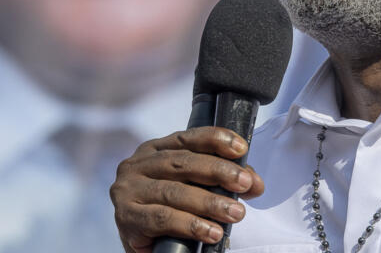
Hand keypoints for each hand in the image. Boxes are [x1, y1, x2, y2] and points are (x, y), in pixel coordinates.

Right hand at [110, 126, 265, 252]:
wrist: (141, 242)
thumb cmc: (168, 209)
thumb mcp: (192, 187)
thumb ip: (220, 181)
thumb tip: (253, 183)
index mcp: (153, 150)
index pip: (187, 137)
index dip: (215, 139)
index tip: (241, 148)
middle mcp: (137, 165)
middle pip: (182, 163)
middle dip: (218, 171)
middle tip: (244, 183)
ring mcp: (128, 190)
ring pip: (174, 192)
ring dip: (209, 203)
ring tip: (235, 213)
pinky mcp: (126, 217)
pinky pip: (163, 218)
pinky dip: (191, 225)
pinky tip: (212, 232)